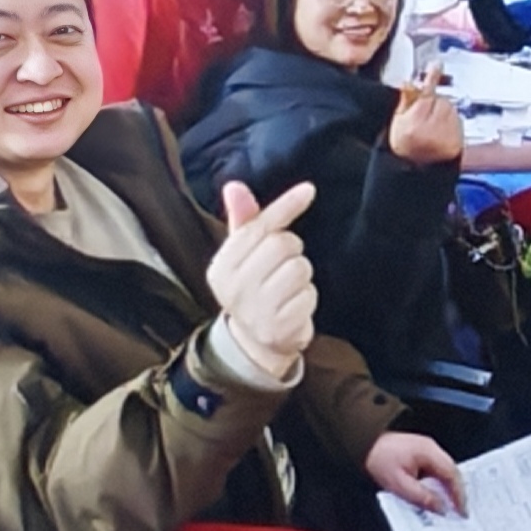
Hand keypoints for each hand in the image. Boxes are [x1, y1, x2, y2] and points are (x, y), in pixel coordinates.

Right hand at [207, 181, 317, 379]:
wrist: (255, 344)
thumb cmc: (253, 287)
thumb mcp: (243, 256)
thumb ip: (243, 220)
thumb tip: (234, 186)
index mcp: (221, 267)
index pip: (258, 226)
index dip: (286, 206)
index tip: (309, 190)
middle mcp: (234, 289)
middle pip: (282, 244)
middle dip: (292, 249)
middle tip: (283, 264)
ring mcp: (256, 310)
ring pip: (299, 268)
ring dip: (302, 275)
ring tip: (287, 288)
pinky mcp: (279, 327)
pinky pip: (308, 295)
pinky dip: (307, 297)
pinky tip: (293, 306)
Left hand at [364, 432, 466, 515]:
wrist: (364, 441)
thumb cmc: (378, 458)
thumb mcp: (398, 483)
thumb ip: (421, 496)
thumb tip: (440, 507)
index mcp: (429, 452)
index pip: (452, 474)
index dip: (459, 494)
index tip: (461, 511)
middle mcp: (431, 448)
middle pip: (452, 472)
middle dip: (456, 493)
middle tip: (458, 513)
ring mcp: (426, 449)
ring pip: (444, 472)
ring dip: (447, 489)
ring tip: (448, 508)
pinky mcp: (420, 453)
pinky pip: (435, 470)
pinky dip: (438, 483)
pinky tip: (434, 495)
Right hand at [390, 63, 463, 165]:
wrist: (415, 173)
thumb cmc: (403, 149)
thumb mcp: (396, 122)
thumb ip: (405, 100)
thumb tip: (408, 82)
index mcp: (414, 121)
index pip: (425, 92)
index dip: (431, 77)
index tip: (436, 65)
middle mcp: (433, 127)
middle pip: (440, 99)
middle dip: (434, 102)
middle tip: (424, 115)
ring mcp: (447, 134)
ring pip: (450, 109)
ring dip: (443, 112)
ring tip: (432, 126)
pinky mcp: (458, 141)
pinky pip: (457, 122)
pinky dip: (451, 123)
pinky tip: (441, 133)